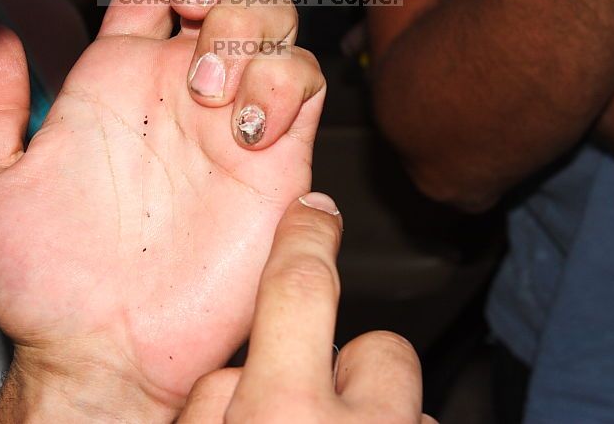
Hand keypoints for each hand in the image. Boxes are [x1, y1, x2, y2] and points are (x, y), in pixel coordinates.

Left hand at [0, 0, 323, 420]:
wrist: (107, 345)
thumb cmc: (50, 279)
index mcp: (120, 85)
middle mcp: (183, 94)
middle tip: (188, 4)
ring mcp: (235, 120)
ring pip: (272, 22)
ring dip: (245, 29)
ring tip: (209, 91)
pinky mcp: (280, 158)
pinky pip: (304, 83)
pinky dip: (283, 80)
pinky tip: (246, 123)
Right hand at [179, 194, 437, 423]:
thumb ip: (211, 406)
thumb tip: (229, 386)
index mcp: (285, 418)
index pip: (300, 289)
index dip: (306, 238)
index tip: (314, 211)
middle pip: (378, 350)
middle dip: (349, 366)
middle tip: (313, 410)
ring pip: (402, 403)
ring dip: (370, 418)